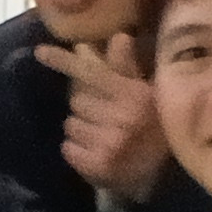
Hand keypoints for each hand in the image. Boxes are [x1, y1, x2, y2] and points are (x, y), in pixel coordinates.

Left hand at [37, 32, 169, 203]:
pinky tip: (95, 152)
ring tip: (101, 136)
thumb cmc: (158, 127)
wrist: (171, 174)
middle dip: (85, 107)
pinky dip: (76, 151)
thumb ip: (128, 68)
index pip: (91, 73)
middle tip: (102, 116)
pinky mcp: (100, 166)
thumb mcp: (149, 94)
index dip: (63, 61)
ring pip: (70, 125)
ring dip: (80, 129)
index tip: (39, 52)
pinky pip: (68, 149)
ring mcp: (110, 143)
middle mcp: (121, 117)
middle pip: (76, 101)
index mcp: (133, 95)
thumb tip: (118, 36)